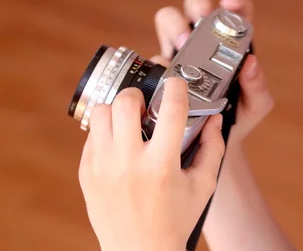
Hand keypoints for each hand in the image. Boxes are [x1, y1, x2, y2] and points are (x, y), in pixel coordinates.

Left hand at [78, 80, 224, 250]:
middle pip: (125, 102)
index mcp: (161, 165)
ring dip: (117, 110)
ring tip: (129, 121)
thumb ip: (212, 148)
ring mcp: (102, 167)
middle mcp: (128, 163)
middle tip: (146, 105)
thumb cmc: (175, 220)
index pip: (170, 109)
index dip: (176, 88)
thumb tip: (215, 118)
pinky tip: (119, 143)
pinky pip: (91, 135)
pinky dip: (106, 132)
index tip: (177, 83)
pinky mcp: (87, 173)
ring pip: (101, 113)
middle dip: (139, 96)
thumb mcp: (203, 186)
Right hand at [153, 0, 273, 146]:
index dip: (234, 1)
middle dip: (197, 7)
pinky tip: (167, 72)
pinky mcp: (162, 71)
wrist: (209, 145)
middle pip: (197, 5)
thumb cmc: (237, 119)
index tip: (229, 3)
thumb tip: (250, 64)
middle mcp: (205, 42)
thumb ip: (258, 87)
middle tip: (200, 23)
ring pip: (169, 19)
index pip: (236, 11)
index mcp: (232, 44)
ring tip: (181, 44)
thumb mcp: (255, 107)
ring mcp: (181, 53)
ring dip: (173, 25)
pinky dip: (159, 59)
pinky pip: (154, 55)